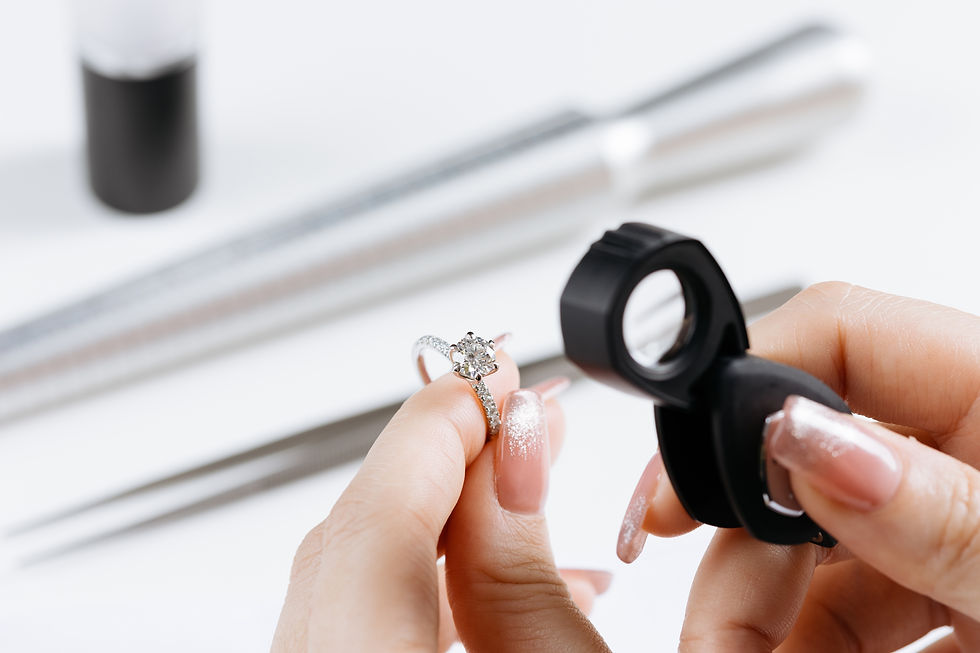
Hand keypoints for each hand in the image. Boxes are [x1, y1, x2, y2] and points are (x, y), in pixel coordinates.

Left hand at [271, 339, 611, 651]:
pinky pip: (362, 625)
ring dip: (448, 523)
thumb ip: (523, 573)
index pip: (375, 517)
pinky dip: (433, 586)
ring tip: (527, 488)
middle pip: (356, 537)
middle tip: (520, 414)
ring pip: (356, 578)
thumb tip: (516, 449)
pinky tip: (501, 583)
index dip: (442, 424)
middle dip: (449, 460)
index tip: (499, 371)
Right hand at [620, 282, 979, 650]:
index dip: (737, 394)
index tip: (678, 489)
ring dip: (758, 611)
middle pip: (797, 456)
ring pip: (811, 544)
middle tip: (711, 626)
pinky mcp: (944, 582)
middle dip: (738, 544)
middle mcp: (960, 447)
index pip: (835, 333)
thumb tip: (797, 435)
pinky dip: (803, 639)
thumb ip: (936, 509)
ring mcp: (944, 520)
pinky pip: (849, 601)